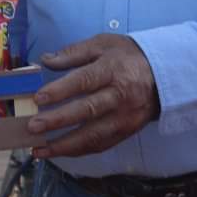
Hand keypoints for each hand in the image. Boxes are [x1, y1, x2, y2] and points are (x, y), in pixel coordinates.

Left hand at [27, 34, 159, 157]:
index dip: (61, 90)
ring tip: (39, 150)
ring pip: (93, 135)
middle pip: (87, 111)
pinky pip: (100, 145)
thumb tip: (46, 60)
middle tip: (33, 127)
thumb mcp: (103, 44)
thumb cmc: (128, 57)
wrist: (164, 75)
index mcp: (113, 70)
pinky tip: (58, 152)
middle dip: (58, 120)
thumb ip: (73, 53)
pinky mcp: (126, 131)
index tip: (38, 98)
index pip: (85, 81)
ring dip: (65, 145)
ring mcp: (125, 117)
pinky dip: (78, 151)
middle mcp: (120, 96)